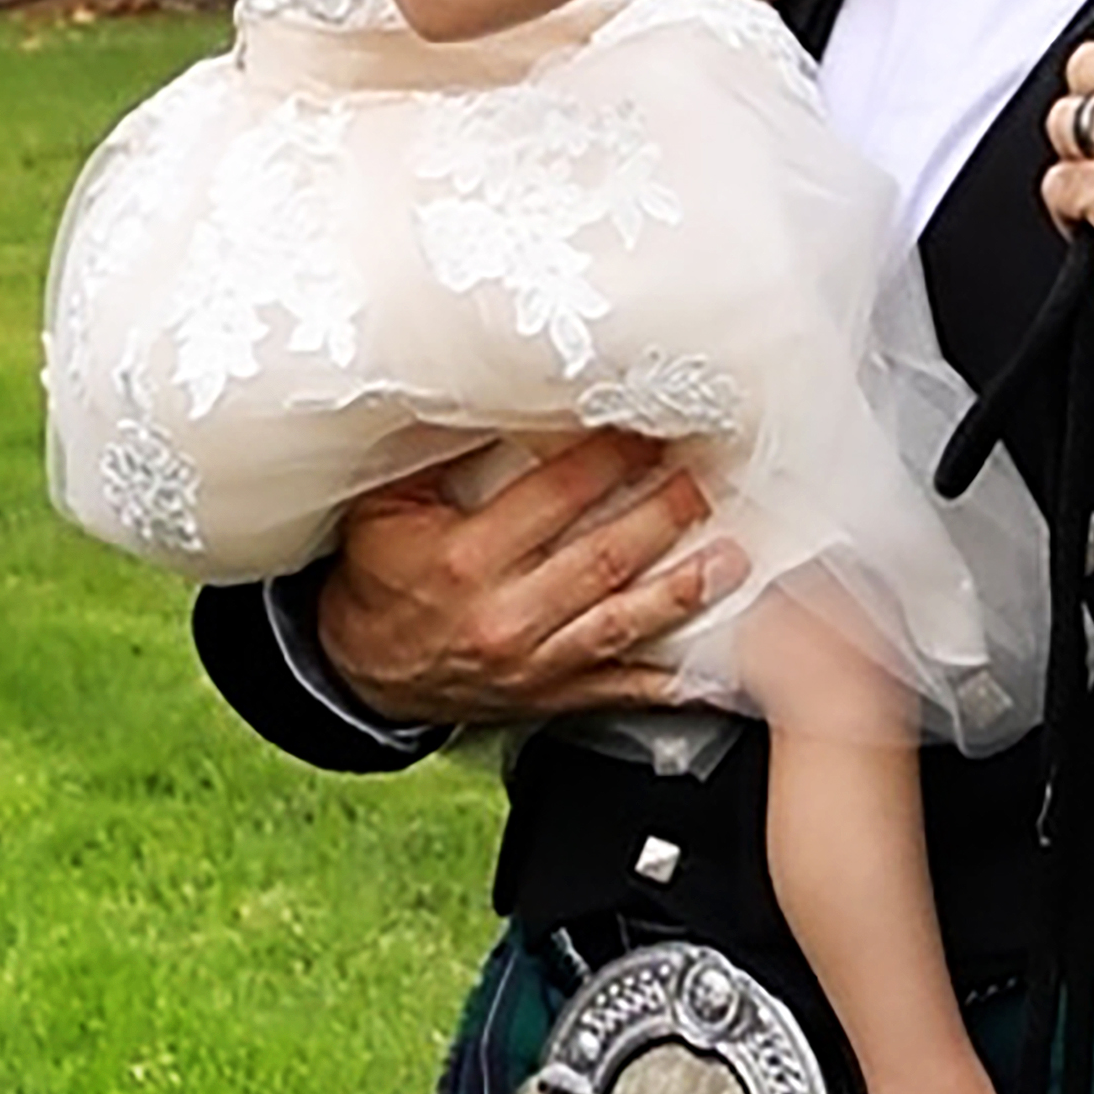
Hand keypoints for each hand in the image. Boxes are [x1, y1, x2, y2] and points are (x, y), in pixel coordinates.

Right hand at [301, 428, 729, 727]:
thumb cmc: (380, 578)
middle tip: (706, 478)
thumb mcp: (384, 507)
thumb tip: (494, 397)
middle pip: (605, 557)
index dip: (612, 457)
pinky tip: (719, 663)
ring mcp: (534, 664)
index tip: (652, 426)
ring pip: (625, 623)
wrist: (360, 672)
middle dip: (665, 513)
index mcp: (464, 559)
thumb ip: (438, 456)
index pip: (557, 495)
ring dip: (686, 589)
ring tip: (733, 559)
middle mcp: (505, 616)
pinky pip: (624, 689)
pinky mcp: (553, 696)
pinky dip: (675, 679)